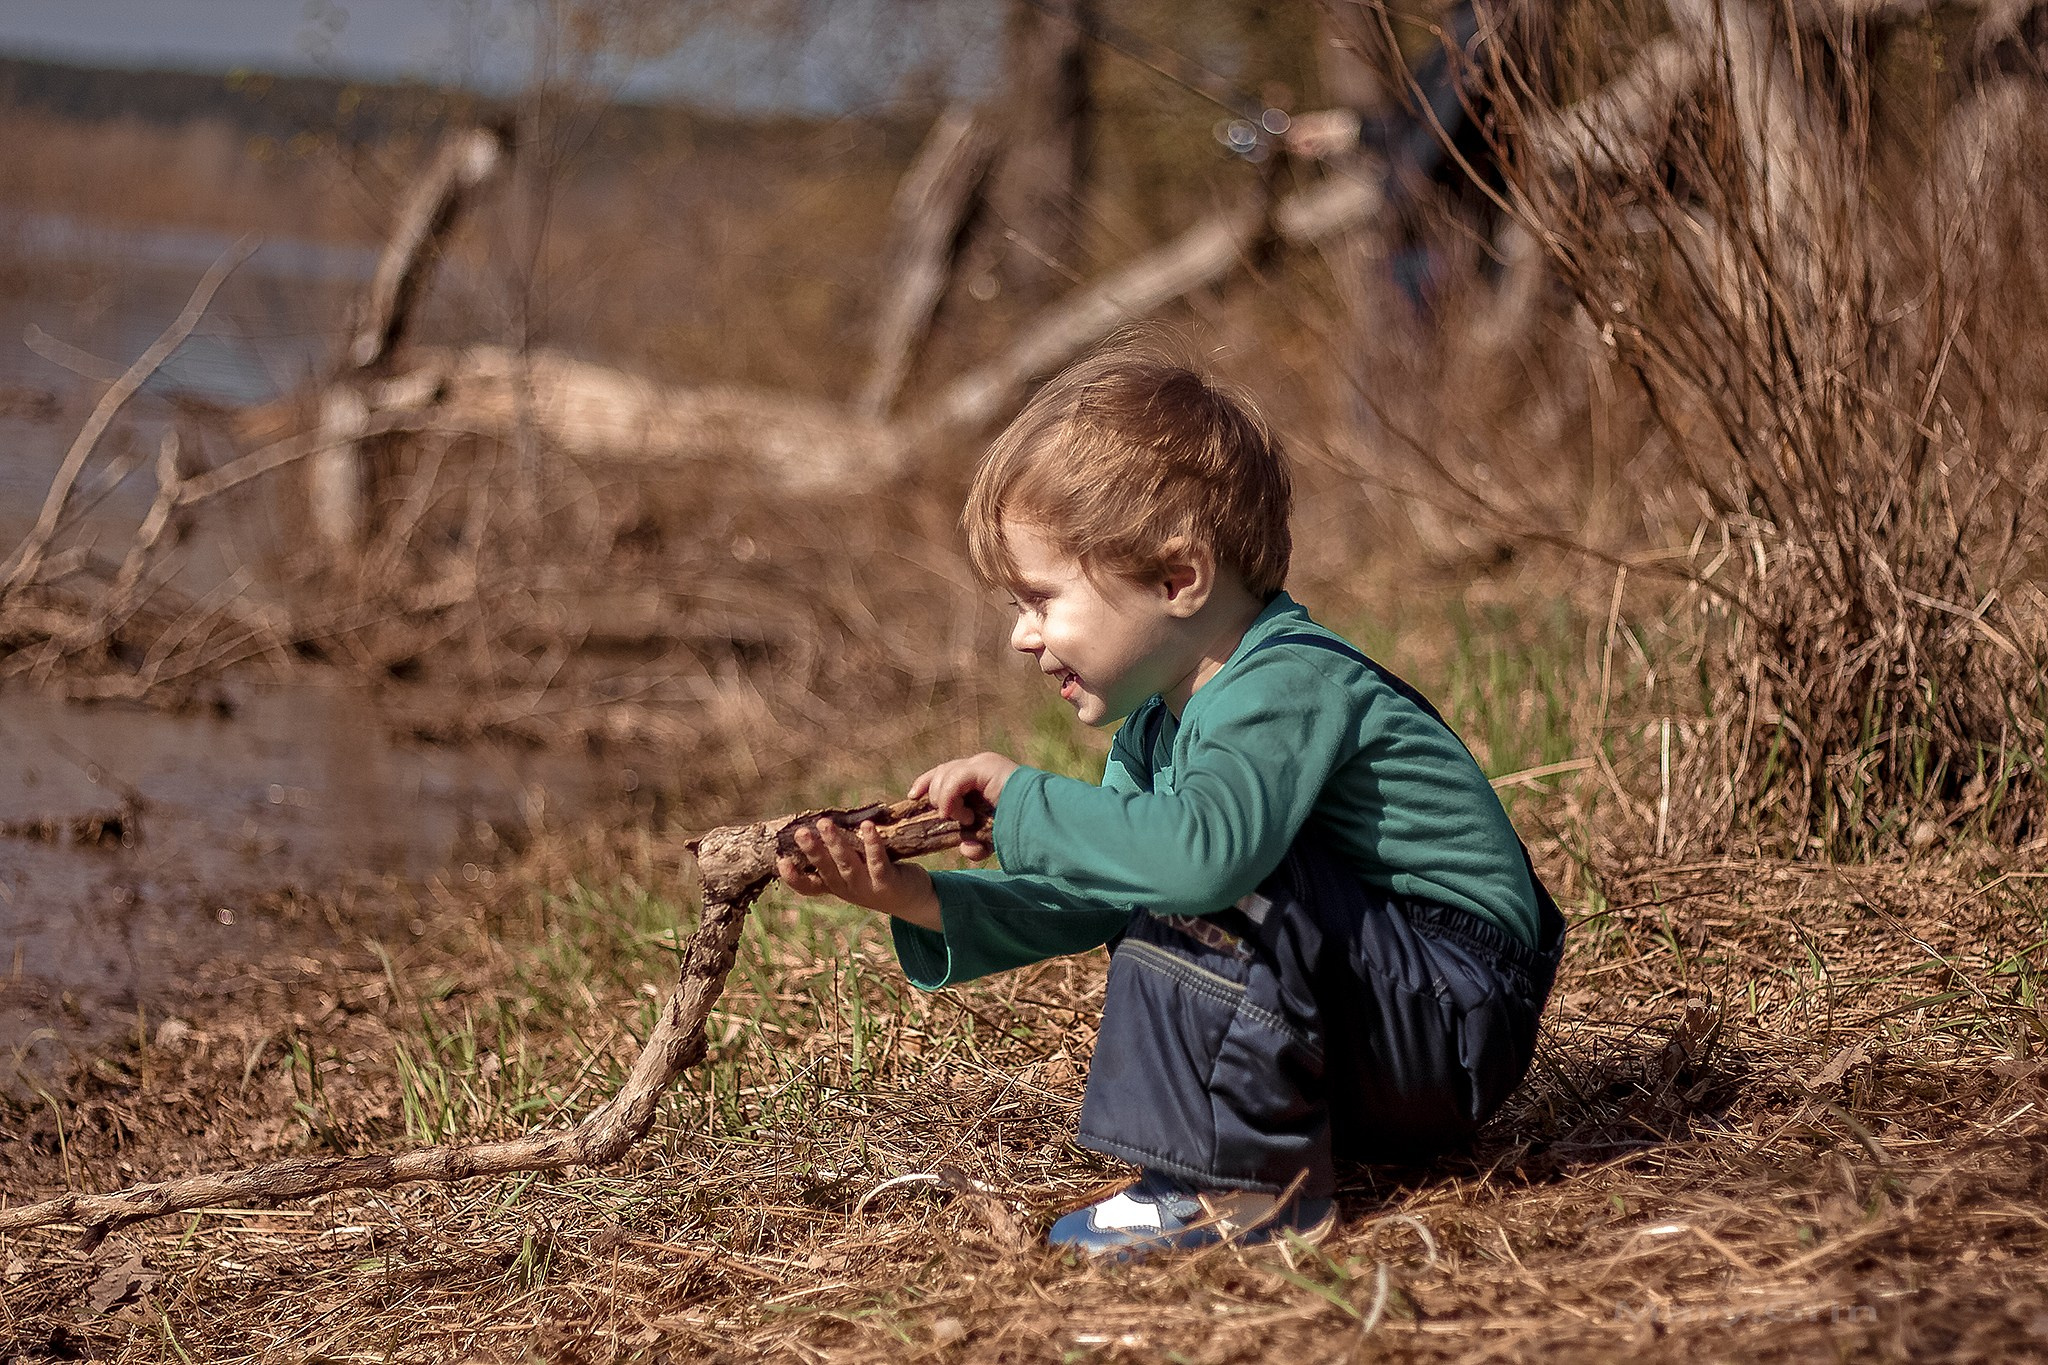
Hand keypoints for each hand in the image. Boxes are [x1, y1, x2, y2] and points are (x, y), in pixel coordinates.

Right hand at [777, 818, 941, 930]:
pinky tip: (867, 826)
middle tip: (800, 833)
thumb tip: (817, 823)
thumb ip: (837, 854)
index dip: (793, 877)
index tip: (780, 861)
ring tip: (825, 824)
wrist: (912, 900)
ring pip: (848, 864)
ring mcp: (867, 888)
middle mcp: (847, 889)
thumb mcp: (853, 869)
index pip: (809, 886)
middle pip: (826, 870)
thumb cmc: (877, 877)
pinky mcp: (888, 882)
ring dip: (836, 844)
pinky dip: (872, 843)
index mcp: (835, 886)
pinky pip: (878, 861)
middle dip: (812, 851)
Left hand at [909, 751, 1018, 859]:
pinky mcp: (985, 767)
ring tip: (964, 819)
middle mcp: (979, 766)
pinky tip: (961, 815)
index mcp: (979, 778)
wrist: (1040, 820)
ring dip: (946, 802)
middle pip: (940, 772)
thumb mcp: (991, 837)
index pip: (944, 773)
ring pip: (944, 775)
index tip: (913, 796)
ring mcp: (982, 764)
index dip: (926, 783)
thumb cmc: (1021, 826)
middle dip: (932, 793)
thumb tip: (966, 850)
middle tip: (945, 816)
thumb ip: (977, 842)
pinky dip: (951, 799)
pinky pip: (954, 779)